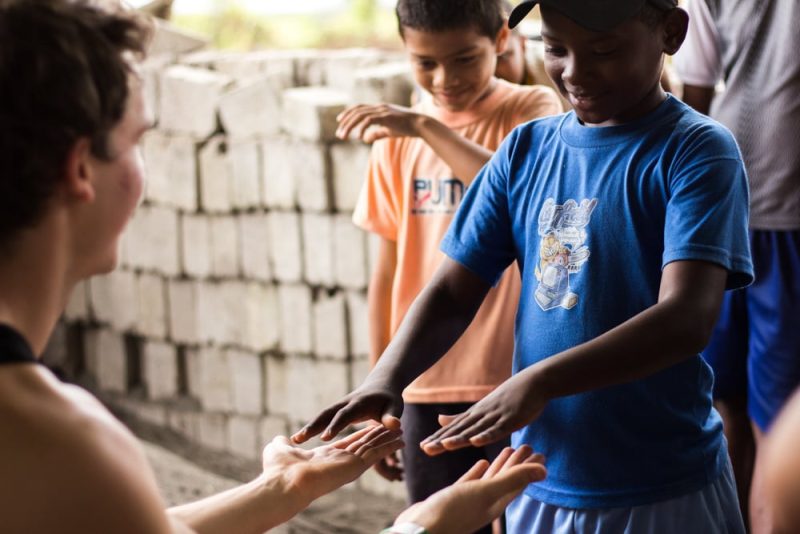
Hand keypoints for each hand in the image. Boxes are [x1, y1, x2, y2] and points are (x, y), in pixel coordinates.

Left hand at [262, 426, 403, 504]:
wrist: (281, 485)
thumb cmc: (278, 470)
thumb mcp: (281, 448)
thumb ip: (284, 443)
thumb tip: (281, 439)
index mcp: (327, 457)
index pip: (349, 444)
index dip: (362, 435)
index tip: (373, 427)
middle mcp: (340, 462)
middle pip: (365, 446)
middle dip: (379, 437)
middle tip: (395, 430)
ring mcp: (348, 465)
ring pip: (373, 449)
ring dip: (388, 441)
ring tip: (402, 434)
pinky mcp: (354, 466)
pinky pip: (376, 453)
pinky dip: (389, 446)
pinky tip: (400, 440)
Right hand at [291, 382, 402, 443]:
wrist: (381, 385)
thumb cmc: (390, 399)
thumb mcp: (395, 407)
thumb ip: (392, 417)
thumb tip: (396, 426)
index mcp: (359, 404)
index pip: (345, 415)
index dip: (335, 426)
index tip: (324, 438)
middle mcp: (346, 404)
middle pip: (327, 414)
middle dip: (313, 426)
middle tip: (298, 439)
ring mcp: (340, 406)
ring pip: (322, 416)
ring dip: (309, 428)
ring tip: (294, 441)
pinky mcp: (337, 411)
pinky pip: (323, 419)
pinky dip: (313, 428)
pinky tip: (301, 439)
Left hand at [336, 103, 424, 142]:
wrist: (420, 124)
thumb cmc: (406, 128)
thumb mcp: (389, 131)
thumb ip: (376, 134)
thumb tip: (365, 139)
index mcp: (379, 108)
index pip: (359, 107)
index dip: (348, 113)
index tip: (340, 121)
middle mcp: (379, 107)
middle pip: (356, 111)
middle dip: (345, 123)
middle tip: (339, 135)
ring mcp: (382, 110)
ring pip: (360, 115)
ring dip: (349, 126)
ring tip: (343, 137)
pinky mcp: (386, 116)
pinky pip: (369, 120)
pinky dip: (362, 128)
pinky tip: (359, 137)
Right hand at [394, 446, 545, 533]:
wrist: (422, 530)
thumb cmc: (453, 511)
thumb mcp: (486, 491)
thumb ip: (512, 479)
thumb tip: (544, 471)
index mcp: (496, 502)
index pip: (518, 481)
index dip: (530, 467)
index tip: (540, 452)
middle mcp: (485, 502)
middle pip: (507, 479)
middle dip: (518, 463)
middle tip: (527, 446)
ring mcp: (469, 501)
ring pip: (490, 479)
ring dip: (500, 465)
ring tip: (508, 450)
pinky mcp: (453, 498)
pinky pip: (471, 482)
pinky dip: (478, 472)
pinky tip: (481, 463)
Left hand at [420, 370, 546, 455]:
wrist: (534, 382)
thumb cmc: (508, 397)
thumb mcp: (482, 407)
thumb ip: (462, 416)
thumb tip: (439, 420)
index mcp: (474, 414)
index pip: (453, 428)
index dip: (438, 437)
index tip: (422, 447)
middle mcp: (482, 414)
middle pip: (460, 430)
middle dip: (443, 440)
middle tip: (425, 449)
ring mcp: (496, 416)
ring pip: (476, 430)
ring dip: (461, 438)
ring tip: (445, 446)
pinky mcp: (511, 419)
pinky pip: (498, 429)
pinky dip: (487, 435)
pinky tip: (476, 442)